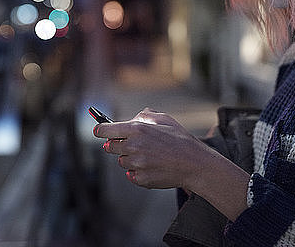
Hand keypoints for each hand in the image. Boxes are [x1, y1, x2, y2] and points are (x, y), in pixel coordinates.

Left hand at [93, 107, 217, 189]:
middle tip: (130, 144)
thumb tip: (131, 119)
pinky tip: (153, 166)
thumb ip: (144, 116)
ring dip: (130, 158)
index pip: (104, 130)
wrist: (195, 163)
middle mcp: (133, 146)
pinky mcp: (141, 179)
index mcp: (136, 129)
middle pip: (109, 147)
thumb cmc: (181, 139)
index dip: (100, 130)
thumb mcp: (164, 118)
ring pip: (121, 162)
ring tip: (149, 156)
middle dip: (117, 145)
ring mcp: (136, 164)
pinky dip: (138, 172)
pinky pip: (132, 175)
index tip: (99, 131)